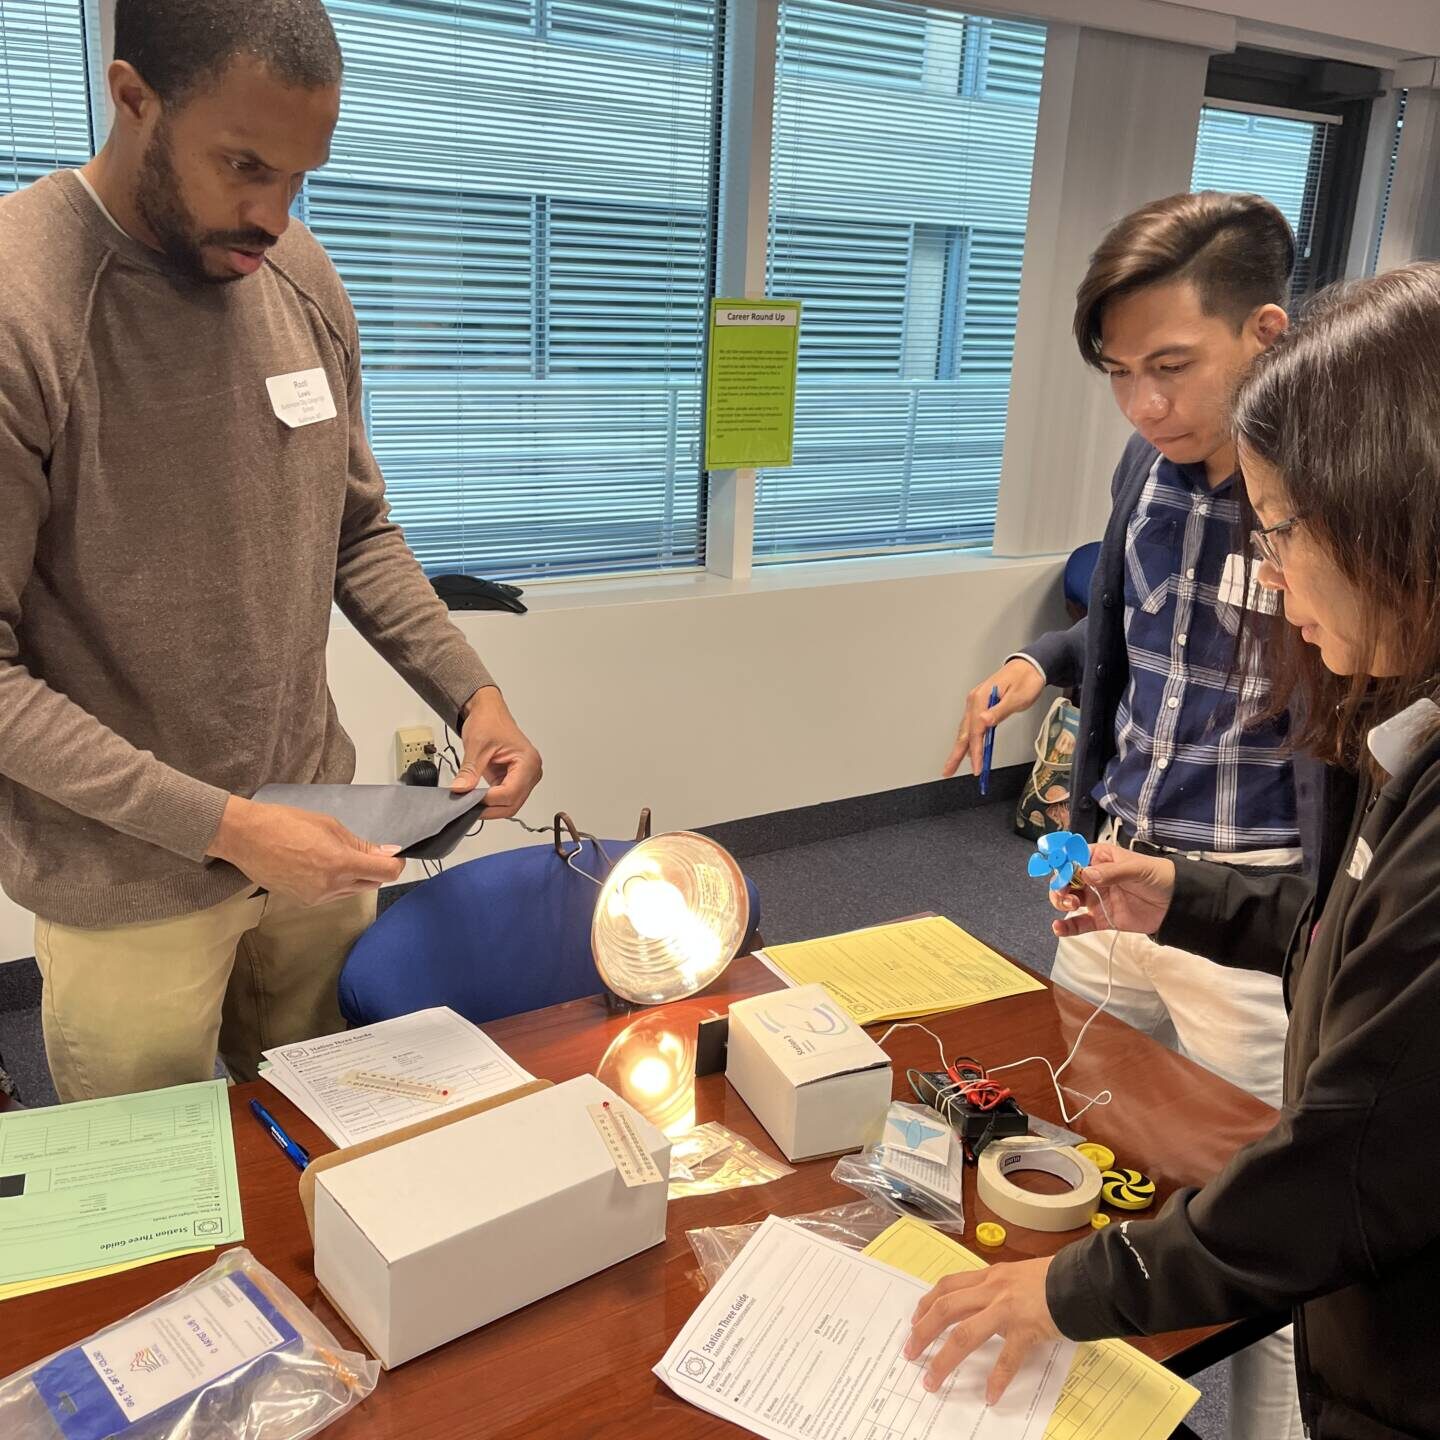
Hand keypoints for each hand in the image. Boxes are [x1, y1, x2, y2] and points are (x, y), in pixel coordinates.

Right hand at [207, 797, 404, 905]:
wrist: (246, 837)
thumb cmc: (285, 823)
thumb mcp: (330, 826)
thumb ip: (360, 844)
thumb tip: (387, 853)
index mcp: (340, 864)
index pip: (386, 873)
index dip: (396, 863)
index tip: (394, 855)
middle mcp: (331, 887)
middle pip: (372, 884)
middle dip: (376, 869)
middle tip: (368, 851)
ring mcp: (316, 898)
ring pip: (352, 891)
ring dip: (356, 877)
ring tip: (338, 855)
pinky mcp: (304, 902)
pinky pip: (332, 896)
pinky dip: (336, 883)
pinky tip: (322, 866)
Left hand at [453, 686, 542, 817]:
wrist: (489, 712)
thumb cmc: (490, 721)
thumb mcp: (476, 746)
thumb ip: (469, 770)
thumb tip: (461, 789)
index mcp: (528, 761)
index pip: (510, 792)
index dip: (489, 800)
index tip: (469, 799)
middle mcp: (531, 771)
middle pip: (512, 803)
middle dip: (489, 808)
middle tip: (466, 806)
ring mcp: (525, 777)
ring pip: (509, 804)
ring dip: (490, 807)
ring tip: (470, 802)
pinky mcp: (515, 780)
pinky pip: (504, 798)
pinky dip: (490, 801)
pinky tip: (476, 798)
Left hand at [904, 1258, 1060, 1399]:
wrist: (1085, 1277)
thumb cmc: (1056, 1278)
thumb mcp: (1019, 1276)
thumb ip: (1000, 1289)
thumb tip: (986, 1309)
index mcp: (990, 1275)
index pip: (948, 1286)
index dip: (927, 1304)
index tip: (914, 1320)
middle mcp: (993, 1288)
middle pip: (945, 1308)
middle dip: (922, 1332)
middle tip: (910, 1353)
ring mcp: (1007, 1308)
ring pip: (964, 1333)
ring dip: (944, 1360)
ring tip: (932, 1380)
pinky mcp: (1026, 1328)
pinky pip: (1007, 1358)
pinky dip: (996, 1379)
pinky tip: (989, 1396)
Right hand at [942, 658, 1044, 779]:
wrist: (1029, 666)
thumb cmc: (1027, 680)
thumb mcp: (1018, 697)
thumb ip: (1000, 710)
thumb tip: (983, 722)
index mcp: (982, 698)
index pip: (976, 730)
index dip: (975, 751)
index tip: (977, 768)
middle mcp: (975, 700)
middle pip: (964, 732)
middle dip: (956, 753)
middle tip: (948, 771)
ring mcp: (976, 702)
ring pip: (965, 729)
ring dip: (960, 748)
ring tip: (953, 764)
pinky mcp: (980, 704)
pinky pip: (971, 725)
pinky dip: (968, 739)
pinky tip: (968, 748)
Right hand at [1050, 842, 1175, 937]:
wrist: (1176, 904)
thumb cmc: (1157, 876)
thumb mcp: (1136, 869)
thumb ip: (1111, 872)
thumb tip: (1085, 874)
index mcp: (1099, 858)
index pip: (1073, 858)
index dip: (1062, 864)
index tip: (1060, 874)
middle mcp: (1093, 878)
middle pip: (1066, 880)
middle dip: (1060, 886)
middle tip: (1066, 894)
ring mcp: (1095, 899)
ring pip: (1069, 900)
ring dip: (1061, 902)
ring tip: (1070, 906)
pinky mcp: (1101, 919)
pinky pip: (1080, 923)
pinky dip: (1067, 927)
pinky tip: (1058, 928)